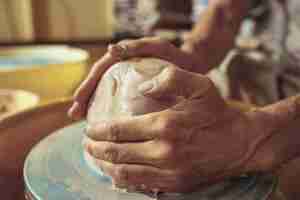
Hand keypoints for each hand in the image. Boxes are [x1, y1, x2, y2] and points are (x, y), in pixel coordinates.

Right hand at [68, 37, 210, 119]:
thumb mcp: (159, 48)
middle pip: (98, 84)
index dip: (88, 85)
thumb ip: (139, 46)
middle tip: (75, 115)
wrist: (192, 68)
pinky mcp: (137, 94)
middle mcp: (124, 71)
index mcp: (125, 60)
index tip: (78, 100)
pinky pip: (120, 103)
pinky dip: (111, 114)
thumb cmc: (175, 57)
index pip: (100, 71)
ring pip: (107, 95)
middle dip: (85, 98)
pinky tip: (107, 129)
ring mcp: (130, 83)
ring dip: (94, 107)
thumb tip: (111, 50)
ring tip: (85, 123)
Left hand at [84, 65, 274, 192]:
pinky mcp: (175, 185)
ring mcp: (169, 172)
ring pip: (123, 173)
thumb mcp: (201, 85)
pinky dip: (121, 179)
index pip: (118, 130)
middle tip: (85, 143)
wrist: (240, 143)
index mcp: (166, 125)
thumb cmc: (218, 113)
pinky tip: (115, 172)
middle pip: (115, 153)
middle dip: (94, 149)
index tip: (89, 128)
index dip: (98, 130)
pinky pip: (139, 185)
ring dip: (104, 166)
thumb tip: (144, 84)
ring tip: (95, 158)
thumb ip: (171, 77)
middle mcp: (164, 152)